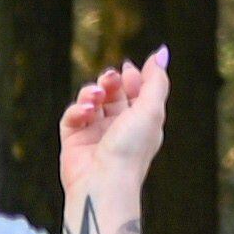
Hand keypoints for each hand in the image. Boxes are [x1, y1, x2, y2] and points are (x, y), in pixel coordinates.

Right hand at [60, 46, 168, 197]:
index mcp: (142, 122)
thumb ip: (156, 79)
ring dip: (92, 92)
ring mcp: (95, 133)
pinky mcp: (74, 140)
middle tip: (111, 78)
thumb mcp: (152, 109)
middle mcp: (119, 127)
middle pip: (113, 92)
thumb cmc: (132, 148)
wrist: (104, 182)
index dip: (133, 77)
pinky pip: (72, 115)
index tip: (129, 69)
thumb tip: (162, 52)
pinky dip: (77, 109)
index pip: (137, 91)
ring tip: (97, 96)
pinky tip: (85, 112)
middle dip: (111, 81)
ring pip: (91, 100)